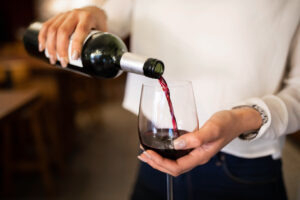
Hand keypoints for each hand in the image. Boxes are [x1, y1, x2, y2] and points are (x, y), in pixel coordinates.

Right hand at [38, 6, 106, 66]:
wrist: (93, 12)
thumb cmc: (99, 26)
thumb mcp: (103, 33)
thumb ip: (101, 46)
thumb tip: (100, 63)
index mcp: (88, 17)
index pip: (80, 31)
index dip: (76, 45)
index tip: (74, 58)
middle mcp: (75, 14)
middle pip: (63, 31)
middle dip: (61, 50)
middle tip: (63, 63)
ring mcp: (64, 15)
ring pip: (53, 29)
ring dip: (50, 47)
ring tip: (53, 60)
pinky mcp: (57, 17)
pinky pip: (46, 26)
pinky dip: (42, 38)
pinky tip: (42, 48)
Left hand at [138, 108, 261, 176]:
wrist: (236, 121)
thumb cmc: (226, 124)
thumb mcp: (213, 129)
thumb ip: (196, 137)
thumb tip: (177, 144)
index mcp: (200, 156)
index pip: (176, 167)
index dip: (161, 163)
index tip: (149, 153)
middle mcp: (196, 157)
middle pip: (173, 168)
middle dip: (156, 163)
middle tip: (143, 154)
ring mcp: (195, 153)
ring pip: (174, 163)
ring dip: (159, 159)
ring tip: (146, 153)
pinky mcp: (194, 146)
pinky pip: (177, 155)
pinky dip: (165, 153)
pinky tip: (159, 147)